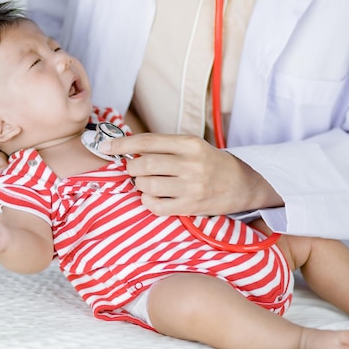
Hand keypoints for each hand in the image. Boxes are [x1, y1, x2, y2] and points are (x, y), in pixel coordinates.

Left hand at [98, 133, 281, 215]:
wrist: (242, 184)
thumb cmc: (210, 163)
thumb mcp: (192, 146)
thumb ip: (164, 146)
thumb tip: (127, 148)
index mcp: (190, 144)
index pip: (148, 141)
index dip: (122, 144)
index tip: (106, 146)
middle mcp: (191, 164)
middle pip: (144, 164)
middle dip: (131, 167)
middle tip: (134, 169)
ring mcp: (191, 187)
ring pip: (147, 186)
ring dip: (139, 185)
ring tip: (145, 183)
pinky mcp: (191, 207)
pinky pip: (156, 206)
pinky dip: (147, 201)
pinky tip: (152, 196)